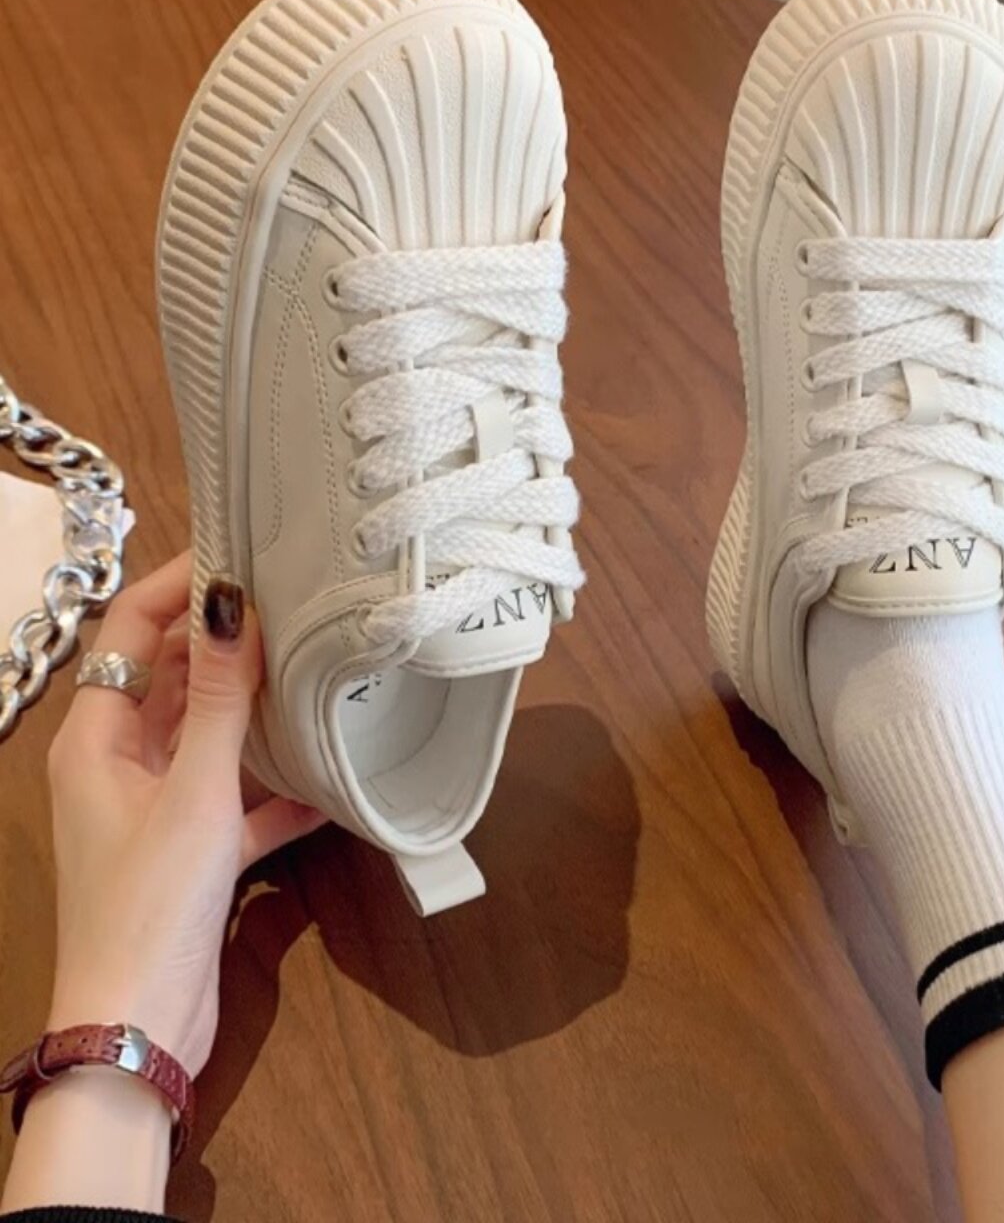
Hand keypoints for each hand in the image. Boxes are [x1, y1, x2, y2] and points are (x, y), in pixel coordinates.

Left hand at [44, 552, 324, 1075]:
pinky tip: (329, 780)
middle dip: (228, 641)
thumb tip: (231, 601)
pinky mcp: (191, 851)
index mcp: (96, 739)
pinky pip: (238, 798)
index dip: (179, 585)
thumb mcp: (195, 792)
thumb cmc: (150, 907)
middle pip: (173, 677)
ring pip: (208, 734)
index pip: (131, 631)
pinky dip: (276, 787)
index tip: (241, 550)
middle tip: (295, 600)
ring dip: (256, 709)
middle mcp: (119, 763)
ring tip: (319, 667)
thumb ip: (222, 698)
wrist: (141, 1030)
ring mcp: (155, 807)